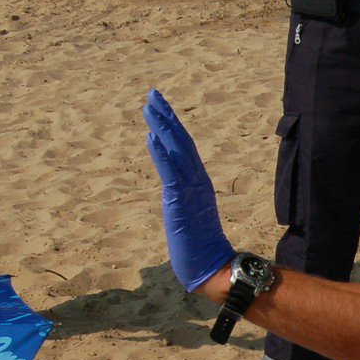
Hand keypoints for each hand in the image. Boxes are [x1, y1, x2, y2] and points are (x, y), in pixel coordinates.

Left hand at [142, 89, 235, 292]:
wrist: (211, 265)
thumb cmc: (200, 244)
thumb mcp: (188, 212)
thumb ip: (183, 195)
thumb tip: (174, 185)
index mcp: (198, 182)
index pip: (184, 147)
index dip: (172, 125)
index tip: (159, 106)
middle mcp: (197, 180)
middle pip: (181, 142)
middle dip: (166, 117)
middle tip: (152, 94)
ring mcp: (190, 190)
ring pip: (175, 152)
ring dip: (162, 128)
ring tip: (148, 108)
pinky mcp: (180, 202)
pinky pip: (170, 173)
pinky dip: (161, 153)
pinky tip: (152, 137)